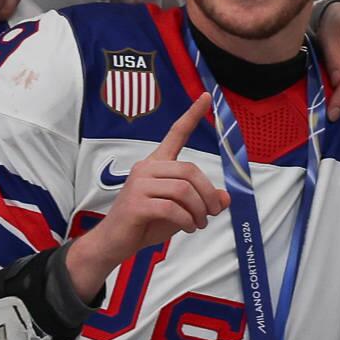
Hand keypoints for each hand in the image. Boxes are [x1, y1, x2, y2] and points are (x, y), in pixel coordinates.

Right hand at [64, 91, 225, 292]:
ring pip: (183, 190)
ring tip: (198, 223)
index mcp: (156, 164)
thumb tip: (226, 198)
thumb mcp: (180, 211)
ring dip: (198, 210)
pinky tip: (187, 227)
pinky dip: (186, 221)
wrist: (114, 243)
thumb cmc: (145, 223)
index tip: (205, 97)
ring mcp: (138, 185)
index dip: (191, 116)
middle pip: (189, 171)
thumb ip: (201, 202)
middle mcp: (146, 168)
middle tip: (212, 213)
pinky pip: (172, 208)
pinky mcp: (135, 204)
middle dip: (208, 194)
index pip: (175, 134)